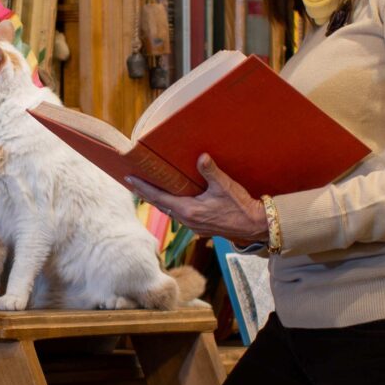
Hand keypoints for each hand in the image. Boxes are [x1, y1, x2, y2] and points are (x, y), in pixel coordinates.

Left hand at [135, 156, 267, 245]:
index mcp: (189, 210)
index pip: (159, 198)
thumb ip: (210, 171)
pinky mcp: (201, 227)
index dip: (143, 188)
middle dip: (147, 194)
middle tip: (134, 182)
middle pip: (161, 205)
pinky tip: (174, 199)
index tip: (130, 179)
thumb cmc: (239, 206)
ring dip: (160, 200)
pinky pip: (180, 215)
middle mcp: (188, 220)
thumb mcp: (224, 186)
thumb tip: (201, 157)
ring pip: (171, 211)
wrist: (254, 225)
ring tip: (150, 189)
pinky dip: (173, 206)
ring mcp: (194, 225)